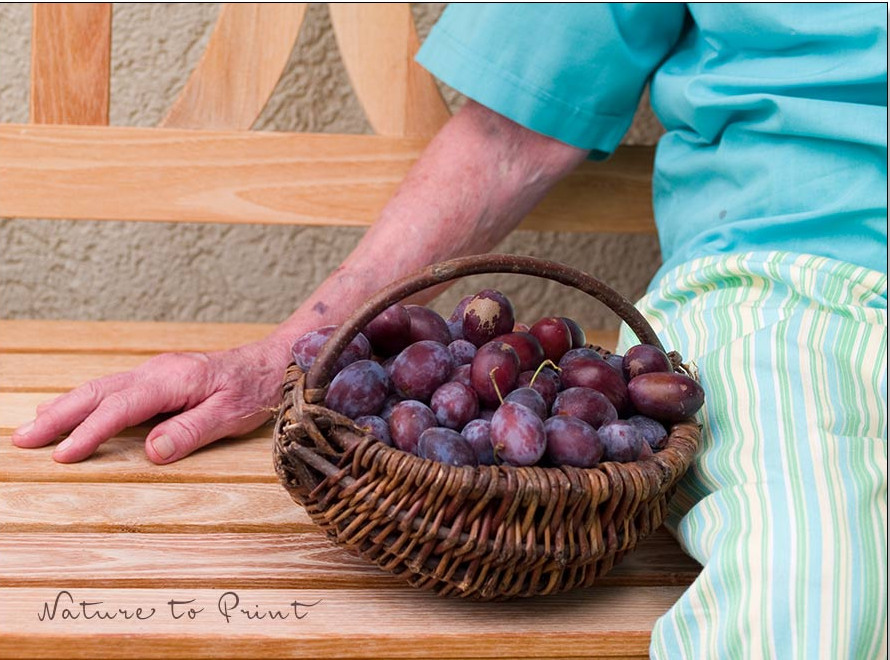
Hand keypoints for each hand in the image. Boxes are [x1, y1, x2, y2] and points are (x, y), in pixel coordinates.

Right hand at [11, 337, 291, 463]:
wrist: (271, 361)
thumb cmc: (254, 388)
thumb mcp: (230, 415)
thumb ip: (190, 431)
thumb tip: (151, 452)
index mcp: (171, 380)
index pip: (120, 408)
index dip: (89, 432)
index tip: (62, 454)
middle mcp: (156, 372)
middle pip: (97, 392)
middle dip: (59, 416)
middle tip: (23, 439)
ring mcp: (156, 372)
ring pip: (100, 388)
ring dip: (66, 407)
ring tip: (34, 426)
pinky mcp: (159, 378)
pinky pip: (113, 388)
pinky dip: (86, 400)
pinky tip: (72, 408)